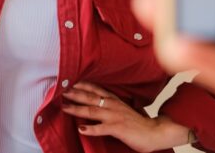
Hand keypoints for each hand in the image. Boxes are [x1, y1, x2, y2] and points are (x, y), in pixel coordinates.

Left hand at [61, 82, 188, 151]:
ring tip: (64, 107)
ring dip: (77, 109)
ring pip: (92, 111)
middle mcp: (112, 105)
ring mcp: (115, 116)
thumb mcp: (123, 109)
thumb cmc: (137, 123)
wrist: (154, 132)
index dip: (81, 85)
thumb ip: (111, 104)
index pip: (94, 89)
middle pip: (89, 97)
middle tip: (60, 90)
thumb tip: (98, 101)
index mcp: (113, 100)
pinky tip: (81, 129)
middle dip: (74, 93)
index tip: (68, 81)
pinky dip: (91, 129)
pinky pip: (102, 128)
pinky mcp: (118, 128)